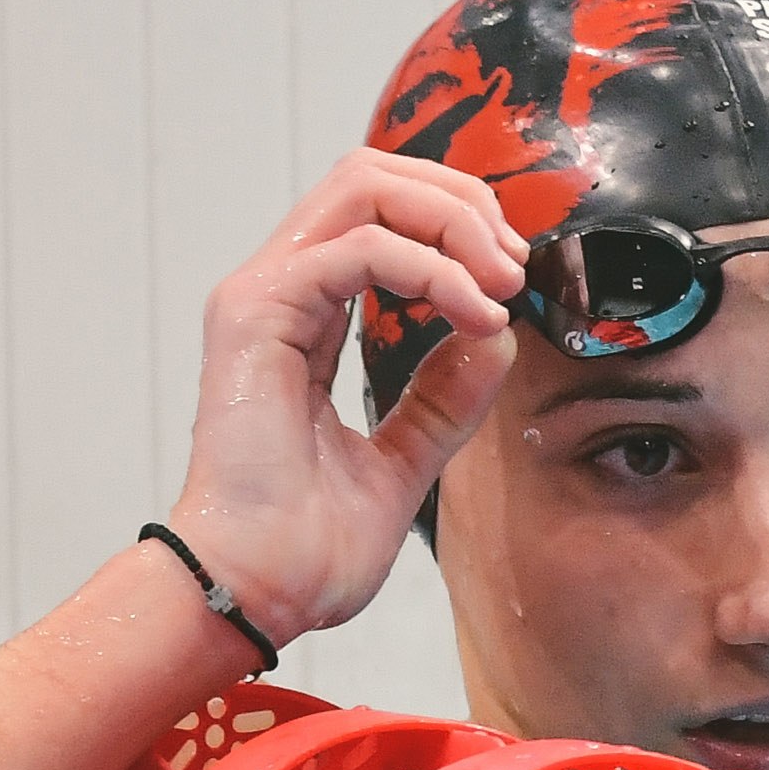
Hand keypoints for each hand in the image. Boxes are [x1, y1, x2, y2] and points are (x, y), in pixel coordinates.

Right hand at [167, 150, 525, 641]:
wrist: (256, 593)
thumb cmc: (304, 548)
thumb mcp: (403, 461)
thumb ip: (443, 399)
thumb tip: (493, 338)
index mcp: (304, 319)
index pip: (379, 214)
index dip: (456, 222)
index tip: (511, 281)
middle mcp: (279, 291)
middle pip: (373, 176)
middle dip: (461, 201)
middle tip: (512, 266)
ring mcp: (262, 295)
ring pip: (365, 188)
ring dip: (451, 222)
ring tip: (499, 284)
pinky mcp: (255, 312)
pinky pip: (360, 248)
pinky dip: (431, 268)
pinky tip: (471, 313)